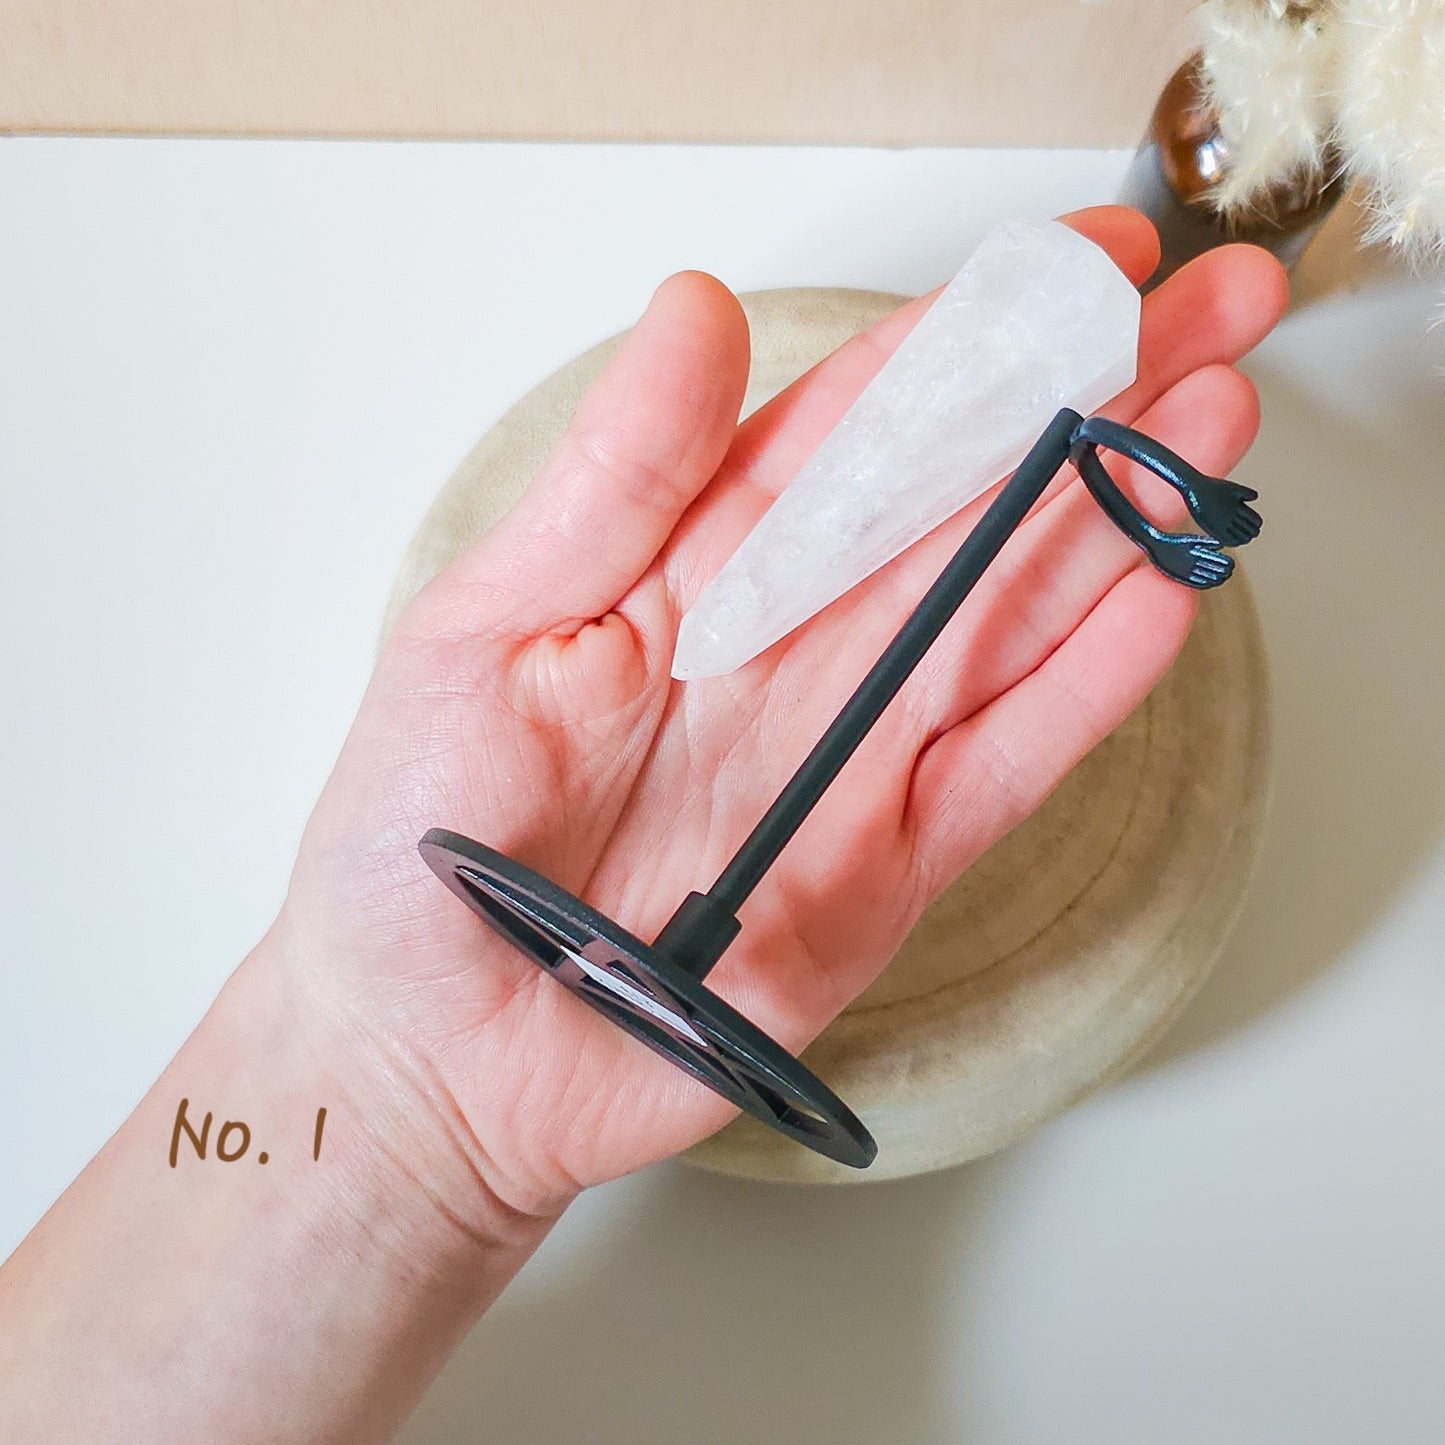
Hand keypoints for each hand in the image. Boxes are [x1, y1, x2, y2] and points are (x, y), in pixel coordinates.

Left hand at [278, 207, 1287, 1223]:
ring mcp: (847, 758)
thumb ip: (617, 483)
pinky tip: (1157, 599)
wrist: (433, 1053)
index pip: (851, 430)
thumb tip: (696, 310)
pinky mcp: (884, 868)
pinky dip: (1083, 687)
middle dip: (1084, 401)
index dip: (960, 341)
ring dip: (1113, 522)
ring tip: (1214, 421)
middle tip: (1210, 304)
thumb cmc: (419, 844)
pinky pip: (1002, 763)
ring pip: (1006, 616)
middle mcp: (789, 651)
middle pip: (959, 505)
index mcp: (693, 575)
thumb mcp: (489, 631)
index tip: (1067, 260)